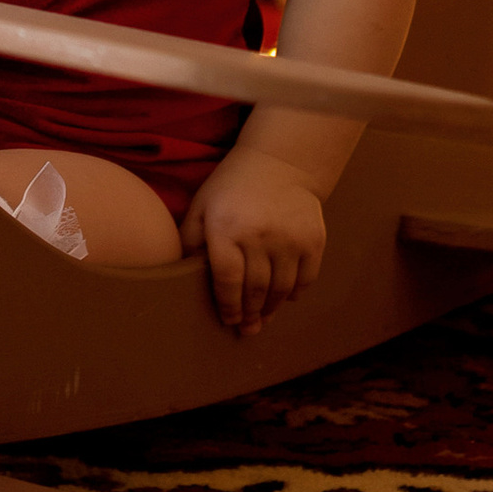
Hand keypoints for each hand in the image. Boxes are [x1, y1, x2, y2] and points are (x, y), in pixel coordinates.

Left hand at [180, 150, 327, 336]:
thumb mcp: (202, 206)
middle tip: (247, 329)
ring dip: (271, 308)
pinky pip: (306, 278)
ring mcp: (290, 239)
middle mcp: (259, 236)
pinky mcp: (313, 239)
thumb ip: (189, 241)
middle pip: (255, 289)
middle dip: (249, 314)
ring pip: (281, 289)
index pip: (227, 280)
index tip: (228, 321)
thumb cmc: (232, 187)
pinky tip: (285, 297)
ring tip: (263, 319)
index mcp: (226, 229)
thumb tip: (179, 277)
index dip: (228, 306)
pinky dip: (295, 293)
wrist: (280, 162)